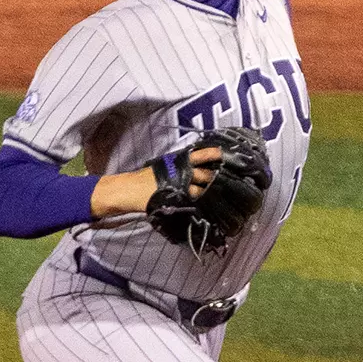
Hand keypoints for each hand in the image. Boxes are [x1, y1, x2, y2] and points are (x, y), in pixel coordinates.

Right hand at [90, 147, 218, 217]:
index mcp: (179, 161)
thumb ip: (180, 167)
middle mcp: (182, 172)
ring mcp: (180, 186)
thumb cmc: (147, 178)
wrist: (130, 190)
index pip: (199, 155)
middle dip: (218, 179)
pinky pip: (194, 203)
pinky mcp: (177, 199)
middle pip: (206, 175)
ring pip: (203, 190)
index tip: (225, 154)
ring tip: (225, 197)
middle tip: (232, 181)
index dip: (213, 154)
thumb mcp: (164, 165)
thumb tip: (196, 168)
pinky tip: (210, 208)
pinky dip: (202, 205)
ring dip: (213, 193)